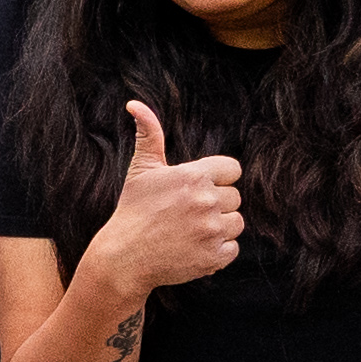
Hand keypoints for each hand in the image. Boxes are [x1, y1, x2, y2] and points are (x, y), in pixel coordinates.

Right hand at [98, 100, 248, 293]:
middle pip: (235, 198)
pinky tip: (194, 247)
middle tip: (188, 214)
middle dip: (216, 205)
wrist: (124, 257)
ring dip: (219, 228)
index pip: (232, 170)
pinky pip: (233, 249)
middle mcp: (206, 201)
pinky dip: (218, 251)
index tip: (198, 190)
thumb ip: (149, 134)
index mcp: (194, 175)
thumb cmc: (133, 210)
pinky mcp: (214, 256)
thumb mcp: (141, 170)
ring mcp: (212, 230)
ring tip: (191, 231)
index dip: (217, 179)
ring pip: (236, 223)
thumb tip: (135, 104)